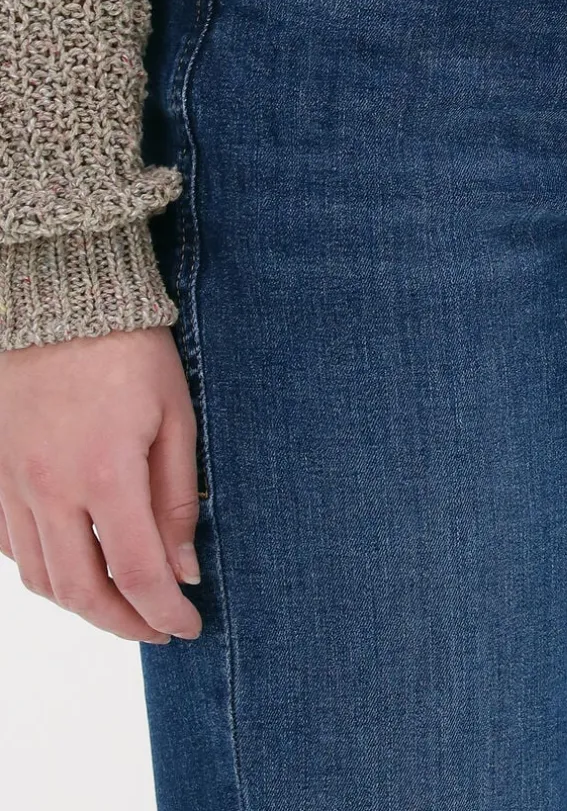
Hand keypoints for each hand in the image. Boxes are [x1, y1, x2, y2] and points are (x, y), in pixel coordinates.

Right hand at [0, 326, 202, 643]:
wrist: (64, 299)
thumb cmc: (130, 351)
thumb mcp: (175, 418)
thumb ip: (176, 500)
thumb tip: (182, 569)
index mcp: (106, 474)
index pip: (139, 574)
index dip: (165, 613)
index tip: (187, 625)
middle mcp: (50, 488)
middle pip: (82, 592)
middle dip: (124, 624)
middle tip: (155, 628)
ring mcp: (13, 482)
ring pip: (40, 576)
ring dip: (81, 603)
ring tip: (119, 604)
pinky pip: (10, 543)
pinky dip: (43, 568)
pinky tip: (72, 562)